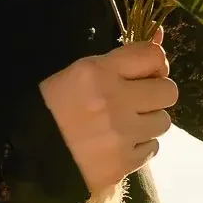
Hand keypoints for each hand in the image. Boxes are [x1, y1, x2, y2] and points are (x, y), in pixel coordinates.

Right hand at [39, 28, 177, 193]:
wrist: (33, 156)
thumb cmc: (55, 107)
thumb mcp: (80, 73)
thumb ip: (122, 59)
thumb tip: (160, 38)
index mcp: (97, 73)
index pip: (153, 57)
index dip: (155, 65)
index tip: (146, 74)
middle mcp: (113, 102)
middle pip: (168, 92)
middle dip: (156, 96)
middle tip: (136, 102)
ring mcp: (121, 135)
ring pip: (163, 122)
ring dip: (148, 123)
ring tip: (124, 126)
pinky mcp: (123, 163)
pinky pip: (152, 148)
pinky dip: (139, 147)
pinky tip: (118, 145)